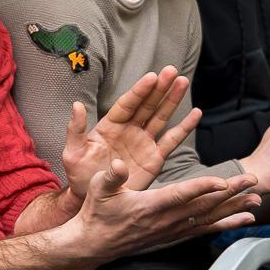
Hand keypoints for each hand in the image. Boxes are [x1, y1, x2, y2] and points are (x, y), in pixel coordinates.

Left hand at [61, 67, 200, 194]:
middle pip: (147, 105)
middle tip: (172, 71)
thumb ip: (76, 129)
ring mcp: (143, 142)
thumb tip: (76, 105)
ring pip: (161, 117)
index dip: (140, 90)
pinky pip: (172, 140)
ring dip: (172, 100)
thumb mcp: (73, 152)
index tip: (152, 76)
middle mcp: (129, 130)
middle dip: (159, 88)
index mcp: (110, 126)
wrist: (93, 198)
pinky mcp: (154, 158)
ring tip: (182, 82)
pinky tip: (195, 113)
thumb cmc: (80, 174)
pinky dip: (184, 127)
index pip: (127, 104)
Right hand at [72, 160, 259, 258]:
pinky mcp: (173, 235)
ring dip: (234, 209)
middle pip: (203, 205)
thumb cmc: (97, 212)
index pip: (181, 195)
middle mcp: (164, 220)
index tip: (224, 181)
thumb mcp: (98, 188)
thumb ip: (111, 176)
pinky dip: (225, 224)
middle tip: (252, 182)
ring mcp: (171, 230)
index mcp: (148, 206)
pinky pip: (204, 230)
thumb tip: (118, 163)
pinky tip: (243, 220)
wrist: (94, 243)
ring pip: (208, 218)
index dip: (203, 187)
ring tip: (256, 201)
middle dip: (230, 193)